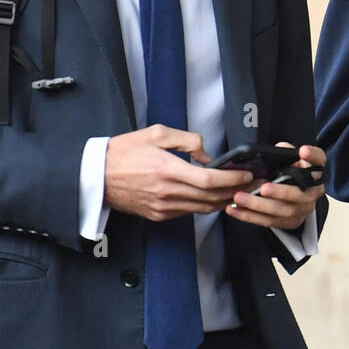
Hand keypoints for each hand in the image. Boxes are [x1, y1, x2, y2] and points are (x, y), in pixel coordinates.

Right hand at [104, 124, 254, 220]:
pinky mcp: (158, 215)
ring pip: (202, 208)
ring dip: (223, 201)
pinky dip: (204, 205)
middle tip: (252, 185)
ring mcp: (163, 207)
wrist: (96, 176)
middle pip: (211, 198)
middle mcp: (167, 192)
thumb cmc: (124, 152)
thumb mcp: (156, 133)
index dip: (232, 179)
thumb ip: (187, 141)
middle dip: (236, 191)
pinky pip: (188, 212)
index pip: (209, 180)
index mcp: (167, 169)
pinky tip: (213, 198)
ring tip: (239, 191)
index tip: (245, 174)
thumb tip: (207, 155)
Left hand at [226, 143, 325, 230]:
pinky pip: (271, 222)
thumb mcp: (286, 158)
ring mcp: (304, 209)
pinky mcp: (292, 222)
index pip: (319, 159)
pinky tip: (235, 209)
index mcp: (314, 169)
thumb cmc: (286, 170)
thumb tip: (278, 150)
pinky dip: (250, 216)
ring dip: (259, 205)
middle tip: (263, 188)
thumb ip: (283, 153)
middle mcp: (314, 191)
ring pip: (284, 211)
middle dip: (281, 192)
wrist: (290, 191)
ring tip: (239, 198)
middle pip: (301, 194)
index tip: (302, 150)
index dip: (312, 155)